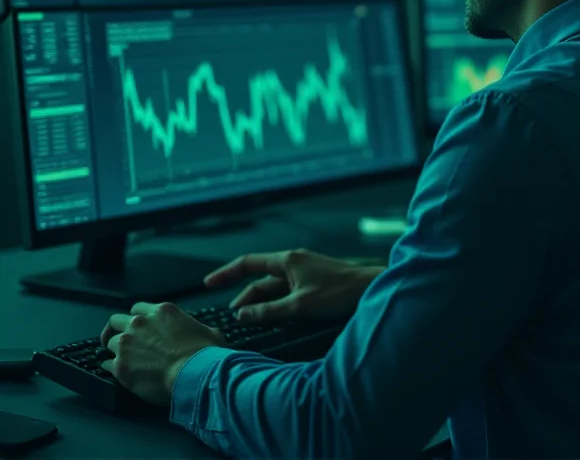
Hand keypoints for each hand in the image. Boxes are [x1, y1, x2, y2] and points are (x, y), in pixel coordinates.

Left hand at [100, 302, 226, 407]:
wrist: (193, 373)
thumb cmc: (204, 353)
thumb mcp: (209, 332)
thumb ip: (197, 329)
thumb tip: (203, 335)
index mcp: (162, 311)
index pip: (137, 308)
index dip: (137, 318)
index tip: (138, 326)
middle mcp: (140, 323)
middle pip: (116, 321)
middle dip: (118, 330)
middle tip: (123, 340)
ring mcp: (128, 344)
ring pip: (110, 342)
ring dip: (116, 350)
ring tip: (123, 359)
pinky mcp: (120, 366)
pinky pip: (106, 364)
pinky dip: (111, 367)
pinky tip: (118, 372)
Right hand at [204, 248, 384, 322]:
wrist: (371, 288)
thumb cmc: (339, 293)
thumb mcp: (300, 305)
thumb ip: (269, 311)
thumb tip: (243, 316)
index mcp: (287, 260)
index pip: (248, 263)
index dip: (226, 274)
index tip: (208, 284)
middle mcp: (294, 261)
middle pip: (261, 278)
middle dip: (244, 296)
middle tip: (232, 316)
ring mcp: (305, 270)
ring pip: (275, 286)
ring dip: (261, 301)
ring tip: (248, 319)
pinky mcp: (315, 280)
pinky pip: (287, 289)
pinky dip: (276, 301)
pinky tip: (274, 315)